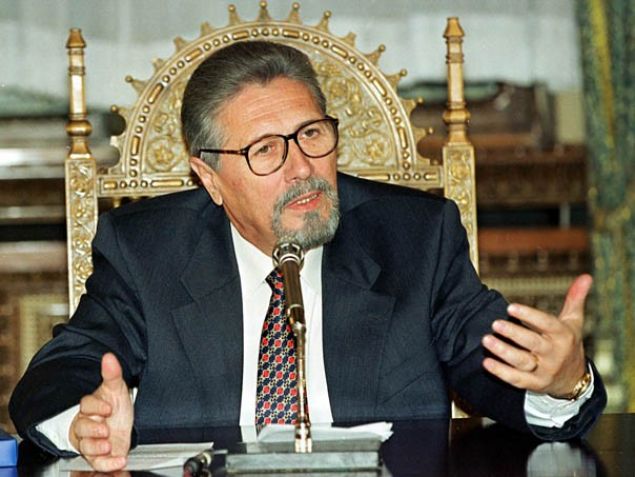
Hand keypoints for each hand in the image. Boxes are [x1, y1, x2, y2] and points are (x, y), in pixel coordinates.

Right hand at [69, 352, 133, 471]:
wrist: (120, 425)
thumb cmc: (114, 406)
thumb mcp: (116, 389)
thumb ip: (112, 374)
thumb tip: (109, 357)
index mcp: (90, 407)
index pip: (86, 405)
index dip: (96, 407)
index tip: (108, 407)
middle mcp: (87, 425)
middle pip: (82, 428)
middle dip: (93, 430)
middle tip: (105, 430)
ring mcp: (91, 442)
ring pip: (86, 446)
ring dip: (96, 448)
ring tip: (109, 445)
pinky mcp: (99, 456)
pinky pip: (98, 463)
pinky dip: (108, 464)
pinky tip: (120, 460)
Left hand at [482, 274, 590, 396]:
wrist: (574, 378)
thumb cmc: (568, 343)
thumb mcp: (573, 321)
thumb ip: (575, 299)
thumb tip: (586, 276)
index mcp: (563, 335)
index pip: (546, 324)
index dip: (529, 316)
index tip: (510, 307)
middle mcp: (554, 353)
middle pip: (533, 343)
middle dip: (513, 334)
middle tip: (495, 323)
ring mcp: (545, 370)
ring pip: (522, 362)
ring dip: (503, 352)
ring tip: (486, 340)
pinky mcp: (535, 384)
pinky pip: (517, 379)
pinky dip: (501, 372)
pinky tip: (486, 362)